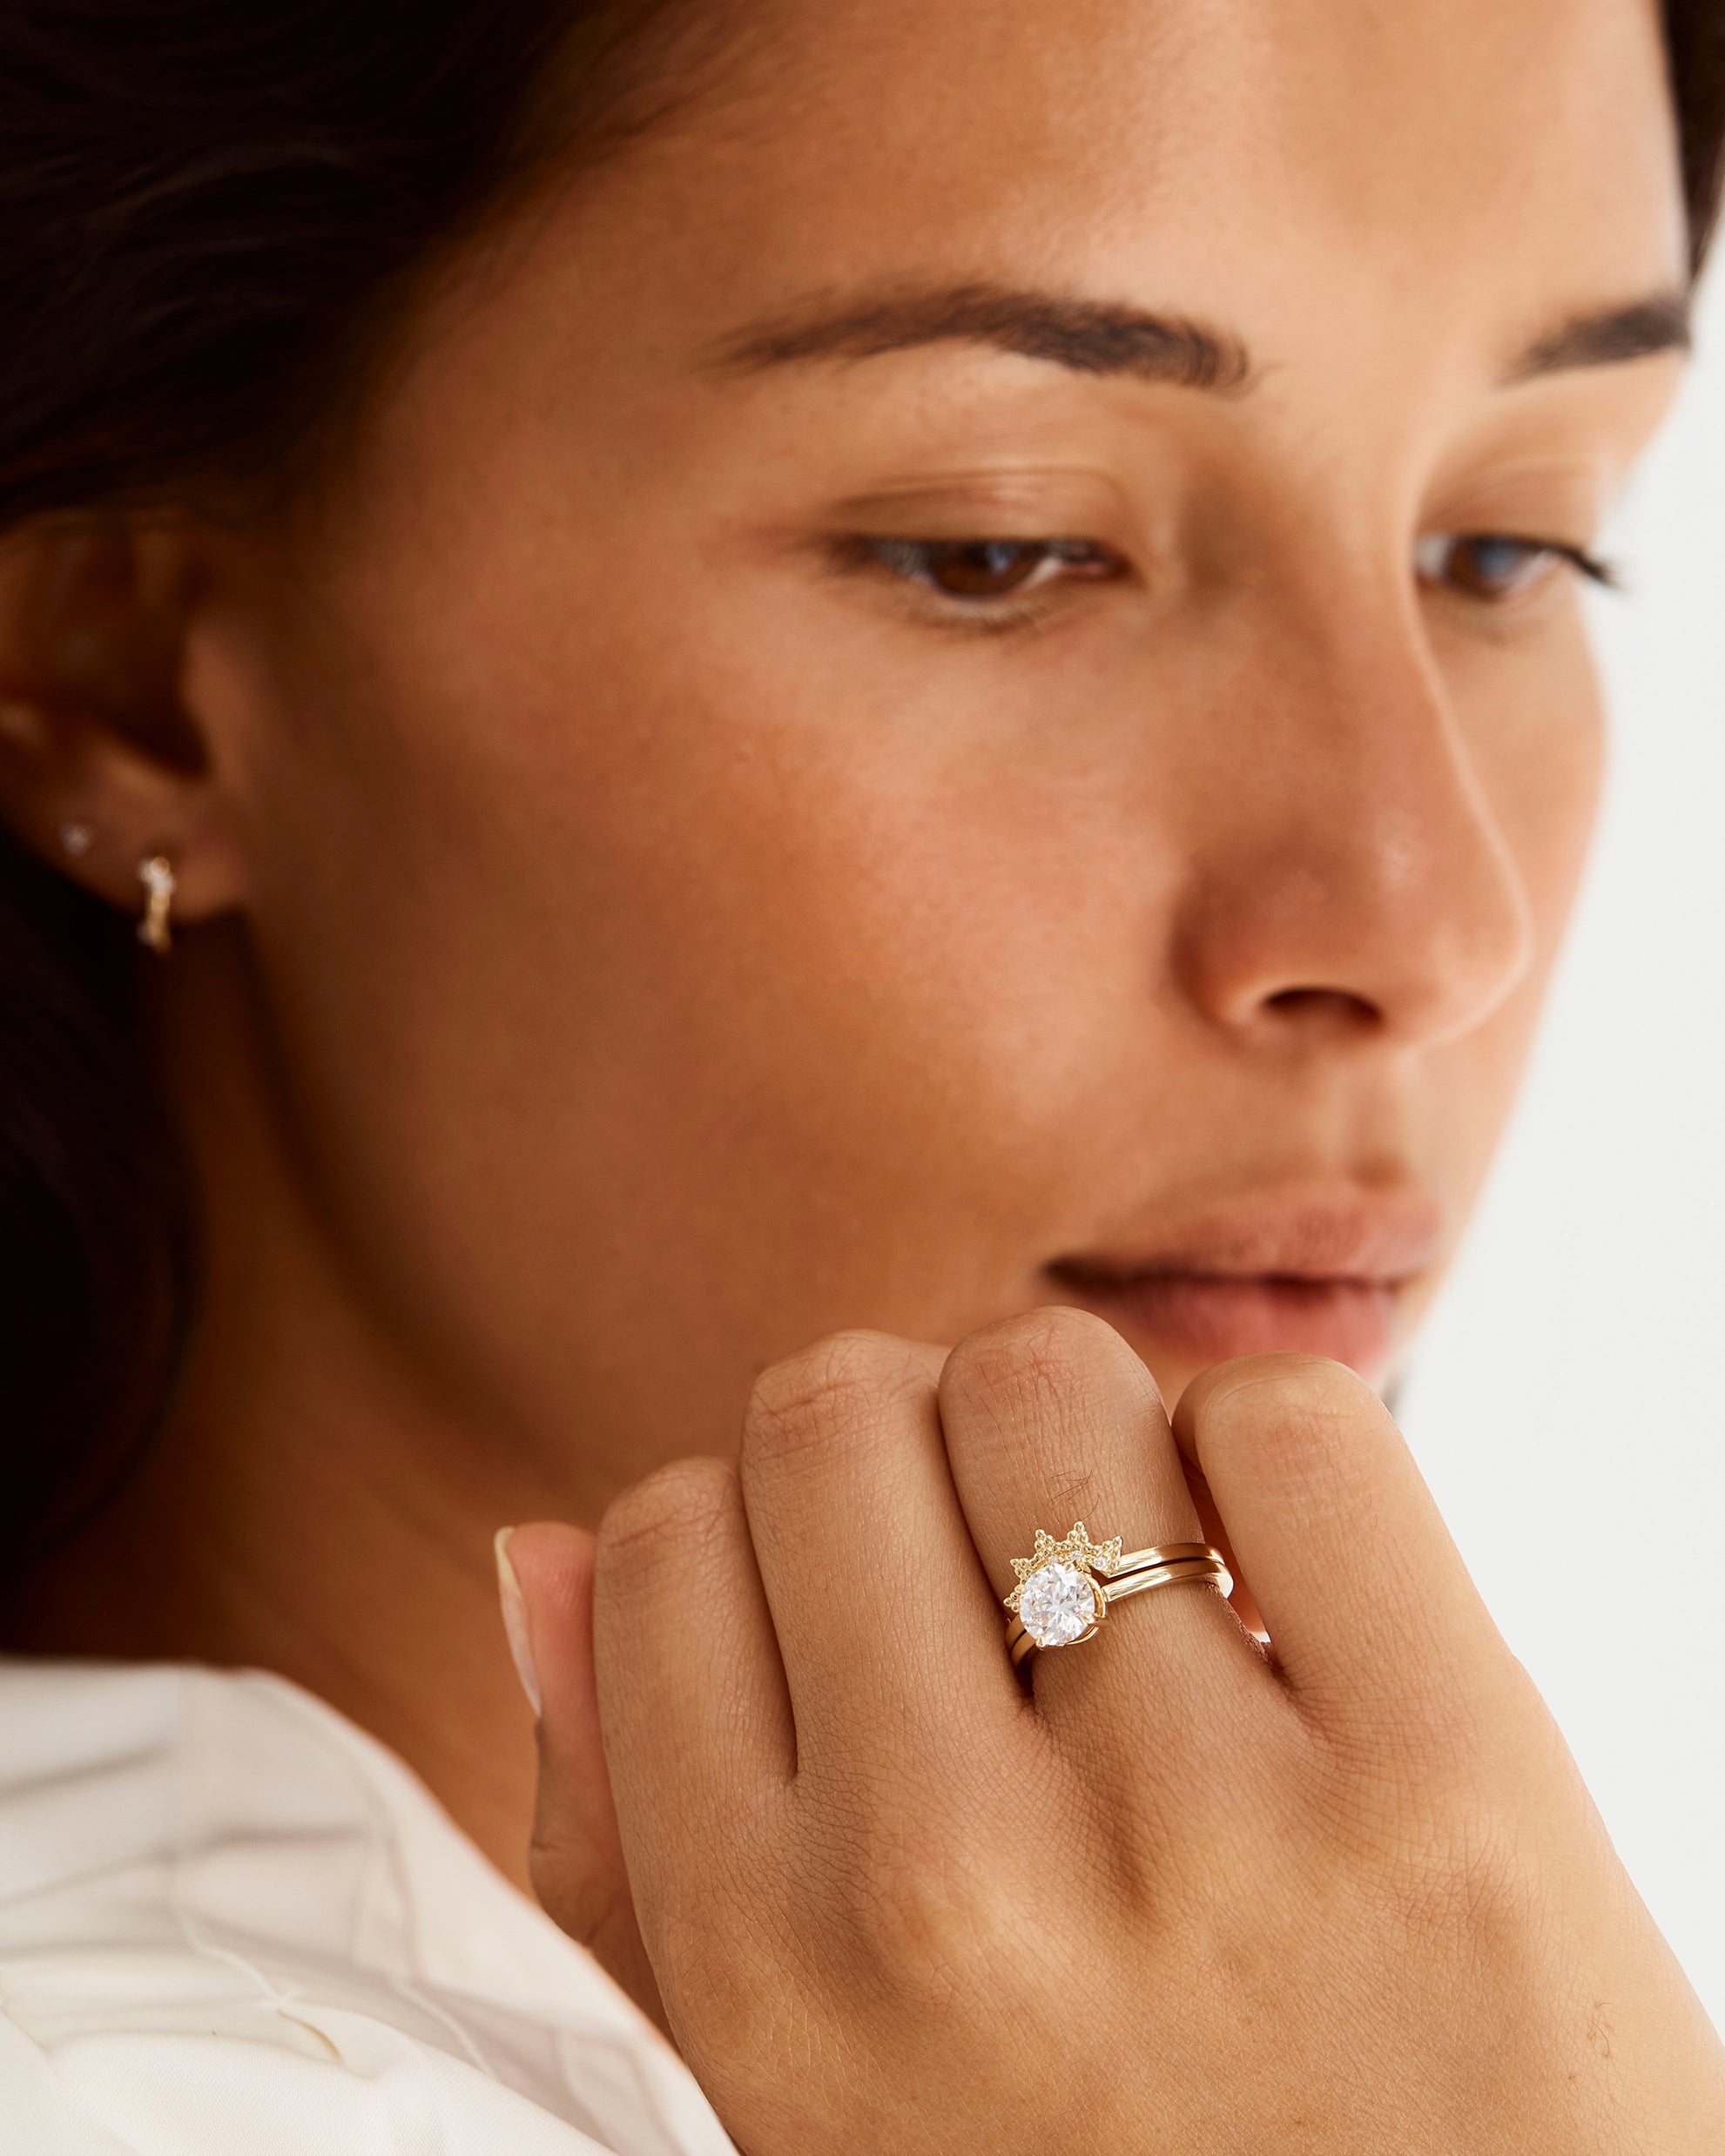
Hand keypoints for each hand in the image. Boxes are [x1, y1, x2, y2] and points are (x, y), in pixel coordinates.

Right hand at [511, 1312, 1724, 2151]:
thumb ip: (625, 1850)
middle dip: (913, 1453)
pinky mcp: (1446, 1779)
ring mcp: (1205, 1829)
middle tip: (1016, 1580)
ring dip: (1092, 1440)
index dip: (770, 1532)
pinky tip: (1290, 1599)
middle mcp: (951, 1890)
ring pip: (1044, 1379)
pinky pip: (1289, 1423)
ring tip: (1150, 1590)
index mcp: (767, 1973)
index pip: (662, 1535)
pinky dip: (1276, 1462)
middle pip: (835, 1409)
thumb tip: (538, 1546)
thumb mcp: (800, 2108)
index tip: (872, 1604)